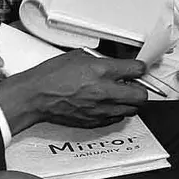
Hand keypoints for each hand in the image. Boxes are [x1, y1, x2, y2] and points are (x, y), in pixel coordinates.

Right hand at [16, 50, 146, 127]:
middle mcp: (105, 91)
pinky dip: (116, 112)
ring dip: (130, 102)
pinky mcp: (95, 122)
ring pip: (132, 110)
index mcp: (102, 71)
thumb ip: (100, 61)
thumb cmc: (52, 75)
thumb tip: (113, 64)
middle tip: (133, 84)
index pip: (137, 70)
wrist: (36, 96)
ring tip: (120, 95)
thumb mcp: (78, 56)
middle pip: (141, 95)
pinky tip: (107, 104)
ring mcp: (101, 109)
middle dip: (140, 88)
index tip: (139, 69)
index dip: (140, 68)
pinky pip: (117, 119)